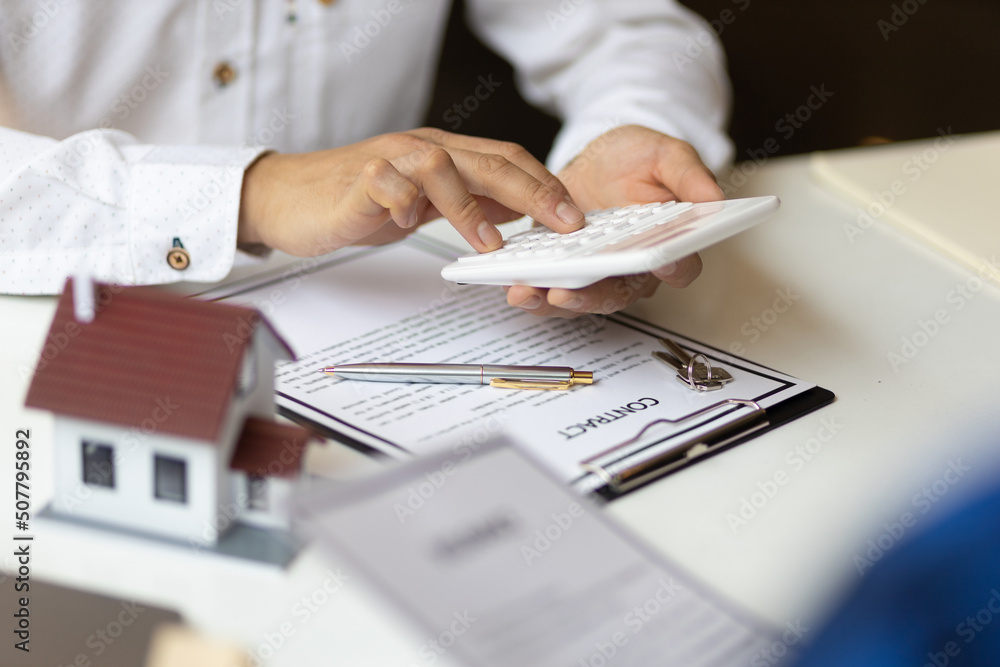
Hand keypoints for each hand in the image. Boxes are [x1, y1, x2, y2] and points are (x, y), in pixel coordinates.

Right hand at [238, 128, 584, 255]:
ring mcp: (388, 162)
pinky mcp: (356, 182)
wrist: (287, 197)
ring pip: (440, 167)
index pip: (504, 159)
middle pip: (486, 160)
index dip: (542, 183)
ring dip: (470, 208)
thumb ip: (467, 201)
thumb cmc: (356, 200)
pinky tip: (410, 223)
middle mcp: (420, 151)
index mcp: (442, 155)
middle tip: (562, 223)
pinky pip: (385, 182)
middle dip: (532, 191)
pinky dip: (403, 201)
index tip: (573, 214)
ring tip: (490, 245)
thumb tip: (516, 209)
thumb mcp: (424, 203)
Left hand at [504, 125, 724, 317]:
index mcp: (667, 243)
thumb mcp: (664, 153)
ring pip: (582, 299)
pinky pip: (552, 290)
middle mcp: (634, 267)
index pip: (680, 266)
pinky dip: (533, 292)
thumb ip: (688, 174)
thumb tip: (713, 198)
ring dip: (553, 301)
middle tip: (566, 293)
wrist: (596, 160)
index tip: (659, 263)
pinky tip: (514, 286)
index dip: (672, 268)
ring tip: (527, 293)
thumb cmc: (635, 159)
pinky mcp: (568, 269)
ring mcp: (599, 272)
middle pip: (620, 294)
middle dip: (591, 297)